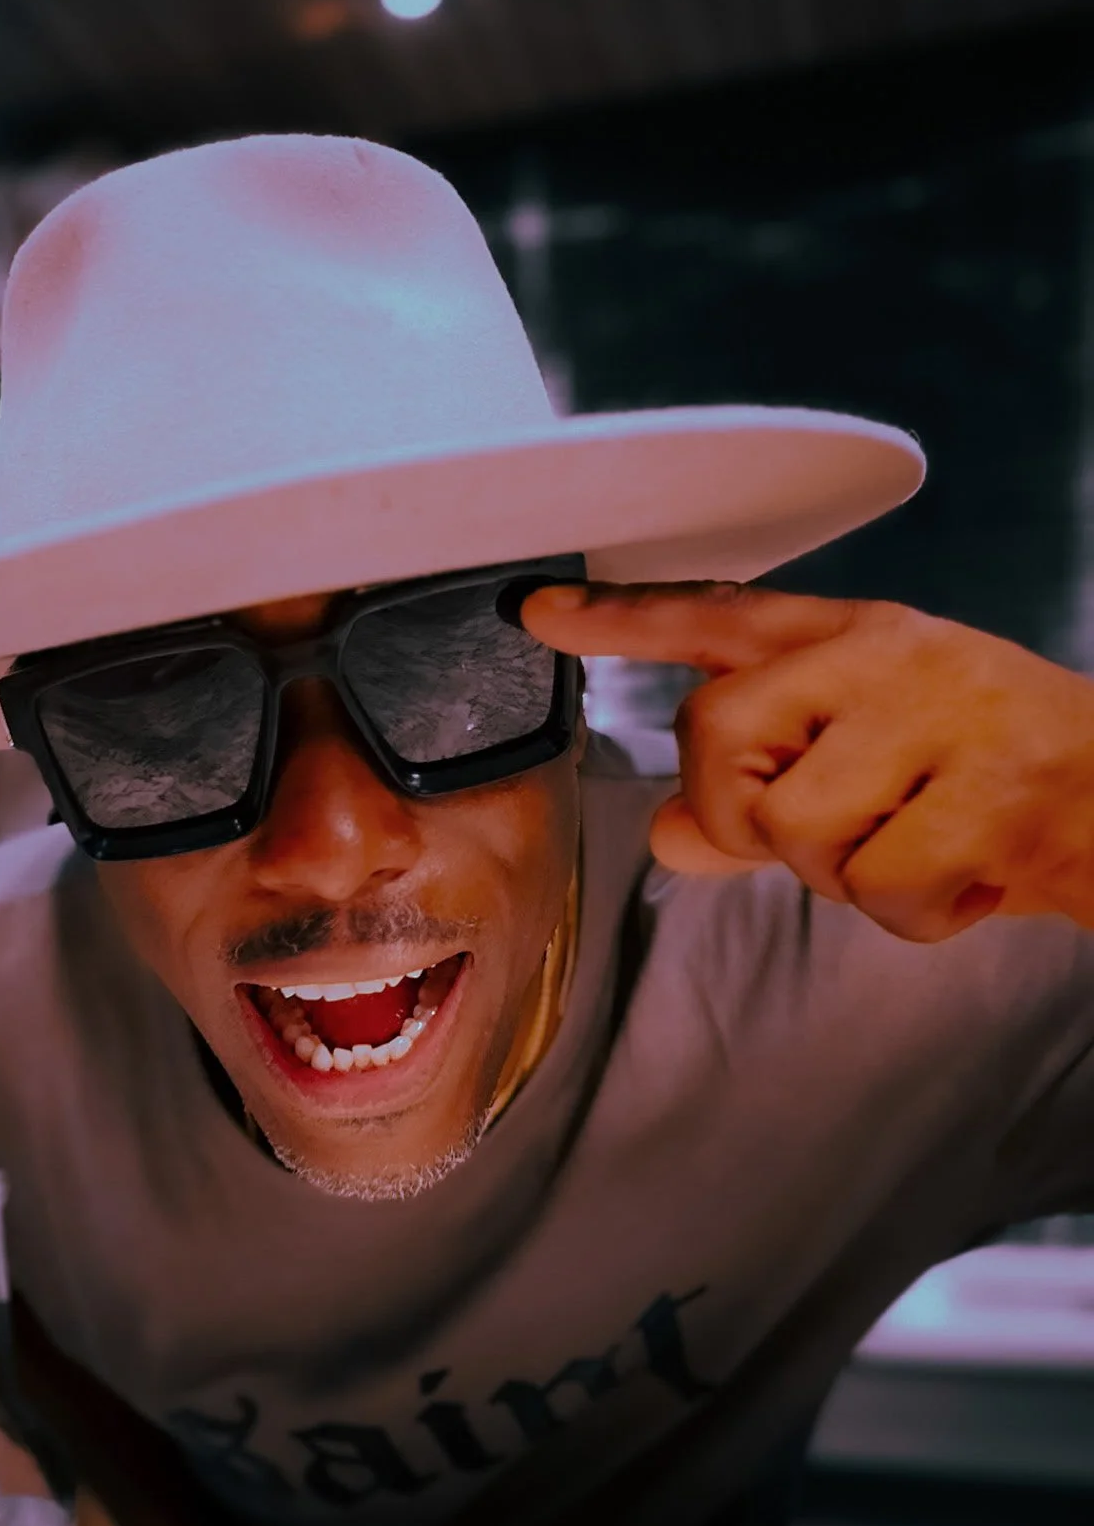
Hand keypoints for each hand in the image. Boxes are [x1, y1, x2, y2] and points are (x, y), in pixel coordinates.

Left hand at [523, 580, 1093, 941]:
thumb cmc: (986, 784)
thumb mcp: (870, 770)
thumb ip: (761, 799)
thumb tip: (672, 838)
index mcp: (852, 637)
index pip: (714, 614)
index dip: (619, 621)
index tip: (534, 611)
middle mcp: (887, 656)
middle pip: (717, 741)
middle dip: (751, 815)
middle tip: (837, 824)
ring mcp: (943, 717)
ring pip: (792, 829)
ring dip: (846, 872)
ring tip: (917, 843)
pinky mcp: (992, 793)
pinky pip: (879, 889)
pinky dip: (914, 914)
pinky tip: (964, 877)